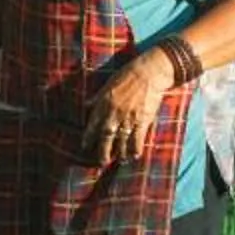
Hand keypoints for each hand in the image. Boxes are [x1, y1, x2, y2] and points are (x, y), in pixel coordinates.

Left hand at [90, 51, 176, 167]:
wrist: (149, 72)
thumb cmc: (128, 74)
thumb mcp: (108, 84)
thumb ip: (97, 97)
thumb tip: (86, 104)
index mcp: (104, 103)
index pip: (93, 124)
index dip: (88, 137)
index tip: (85, 146)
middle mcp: (114, 113)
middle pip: (106, 137)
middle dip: (102, 152)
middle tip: (101, 162)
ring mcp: (129, 118)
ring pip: (122, 141)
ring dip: (119, 153)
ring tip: (118, 160)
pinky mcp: (143, 120)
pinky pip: (138, 139)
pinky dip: (136, 149)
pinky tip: (134, 156)